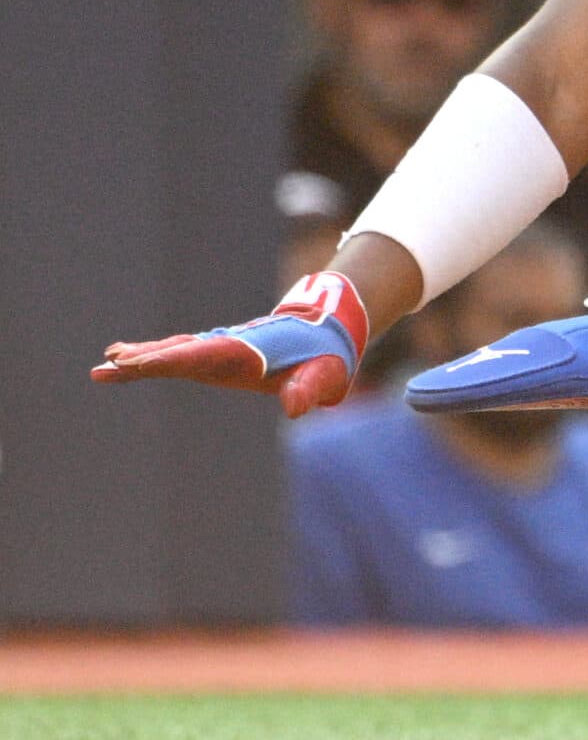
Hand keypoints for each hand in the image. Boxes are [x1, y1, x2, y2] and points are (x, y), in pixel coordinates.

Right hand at [93, 271, 369, 419]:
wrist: (330, 331)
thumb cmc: (328, 358)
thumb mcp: (327, 376)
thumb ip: (309, 390)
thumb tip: (293, 408)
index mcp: (249, 350)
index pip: (204, 354)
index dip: (172, 359)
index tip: (139, 363)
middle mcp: (229, 345)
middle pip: (181, 351)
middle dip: (146, 359)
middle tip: (109, 365)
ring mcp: (221, 348)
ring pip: (175, 351)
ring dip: (142, 357)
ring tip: (106, 363)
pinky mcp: (217, 355)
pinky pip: (180, 355)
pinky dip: (153, 357)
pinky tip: (125, 361)